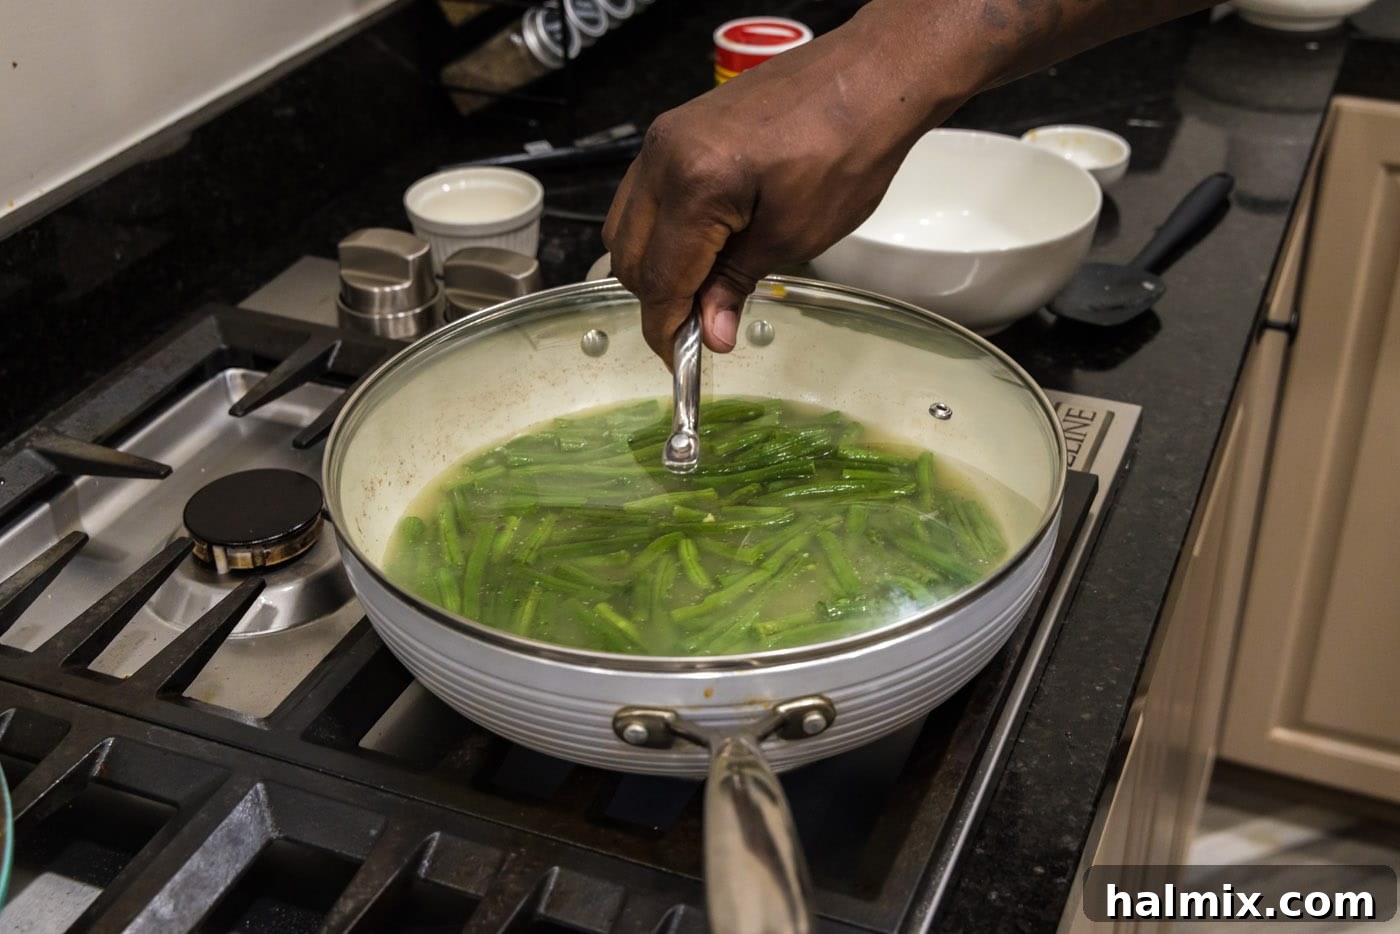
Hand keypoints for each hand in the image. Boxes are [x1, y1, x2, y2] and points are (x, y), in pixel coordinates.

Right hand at [602, 11, 971, 365]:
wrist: (869, 79)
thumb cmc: (847, 149)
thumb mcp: (795, 235)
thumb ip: (736, 284)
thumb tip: (709, 333)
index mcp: (693, 185)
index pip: (658, 279)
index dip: (666, 330)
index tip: (681, 362)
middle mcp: (663, 157)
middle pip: (627, 256)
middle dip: (658, 300)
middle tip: (700, 330)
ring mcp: (665, 139)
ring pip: (626, 226)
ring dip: (654, 266)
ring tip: (703, 290)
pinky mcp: (677, 130)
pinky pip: (645, 195)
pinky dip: (662, 231)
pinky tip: (701, 248)